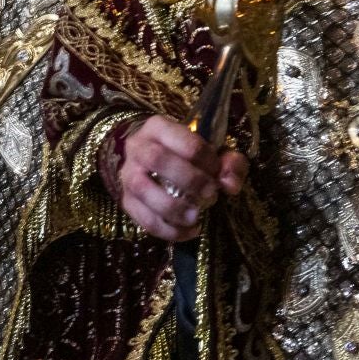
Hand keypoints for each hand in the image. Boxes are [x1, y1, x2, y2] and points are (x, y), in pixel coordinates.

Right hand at [116, 115, 247, 241]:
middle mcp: (138, 147)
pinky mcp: (127, 201)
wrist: (149, 161)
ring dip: (173, 207)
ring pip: (143, 189)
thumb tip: (231, 185)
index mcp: (159, 128)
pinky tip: (189, 231)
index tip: (218, 172)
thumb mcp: (212, 151)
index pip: (185, 141)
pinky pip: (142, 218)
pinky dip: (167, 230)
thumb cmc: (185, 154)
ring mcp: (128, 174)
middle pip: (157, 159)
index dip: (207, 160)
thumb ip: (230, 164)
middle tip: (211, 194)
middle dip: (189, 180)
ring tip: (196, 217)